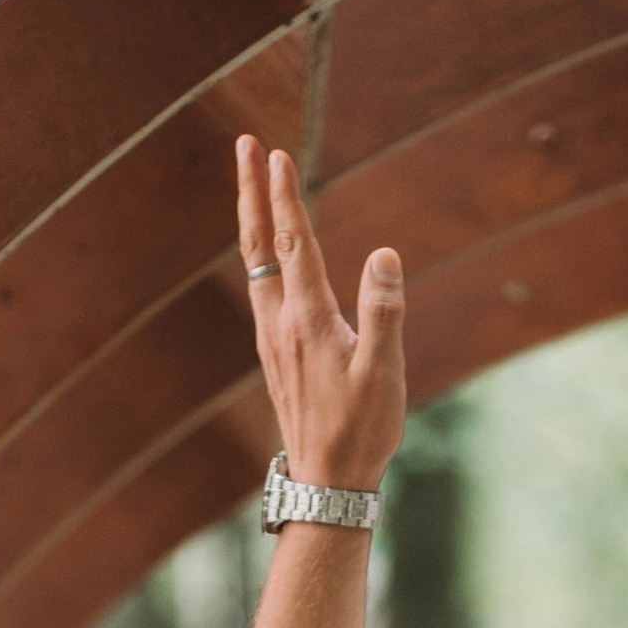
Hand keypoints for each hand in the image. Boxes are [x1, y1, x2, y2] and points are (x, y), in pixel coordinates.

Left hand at [237, 135, 404, 496]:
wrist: (326, 484)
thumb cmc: (362, 430)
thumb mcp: (383, 372)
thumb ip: (384, 311)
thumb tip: (383, 255)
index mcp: (308, 319)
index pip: (293, 243)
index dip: (284, 196)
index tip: (275, 152)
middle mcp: (281, 324)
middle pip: (258, 244)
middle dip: (251, 191)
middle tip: (244, 143)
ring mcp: (273, 340)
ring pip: (255, 266)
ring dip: (252, 220)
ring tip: (251, 186)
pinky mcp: (275, 356)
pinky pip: (260, 290)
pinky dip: (259, 256)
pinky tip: (264, 255)